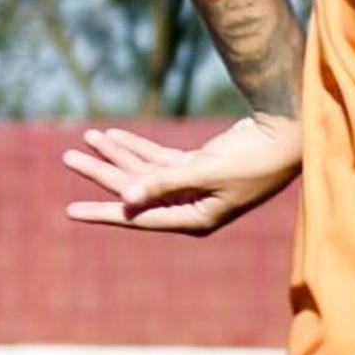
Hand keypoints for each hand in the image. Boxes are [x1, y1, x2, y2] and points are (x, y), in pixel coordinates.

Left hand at [62, 115, 301, 236]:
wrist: (286, 139)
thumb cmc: (253, 162)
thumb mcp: (206, 173)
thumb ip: (164, 182)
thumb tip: (126, 197)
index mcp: (194, 218)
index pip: (138, 217)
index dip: (103, 212)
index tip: (70, 210)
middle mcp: (189, 206)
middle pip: (135, 190)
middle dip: (102, 172)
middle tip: (68, 157)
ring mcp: (193, 185)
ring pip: (144, 171)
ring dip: (117, 154)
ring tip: (87, 137)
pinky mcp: (198, 165)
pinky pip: (158, 158)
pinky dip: (137, 147)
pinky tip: (113, 136)